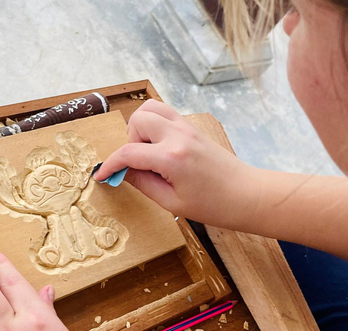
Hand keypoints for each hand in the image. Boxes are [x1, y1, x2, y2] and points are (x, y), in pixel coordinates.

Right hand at [94, 99, 257, 227]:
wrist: (246, 194)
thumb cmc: (214, 205)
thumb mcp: (171, 203)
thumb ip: (143, 183)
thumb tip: (122, 172)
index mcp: (172, 158)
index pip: (129, 153)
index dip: (110, 164)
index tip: (101, 175)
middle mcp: (178, 136)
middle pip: (137, 120)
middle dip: (129, 141)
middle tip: (138, 164)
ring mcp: (187, 127)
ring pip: (150, 108)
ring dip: (141, 127)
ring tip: (148, 151)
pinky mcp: (193, 127)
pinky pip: (165, 113)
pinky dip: (155, 125)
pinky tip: (159, 147)